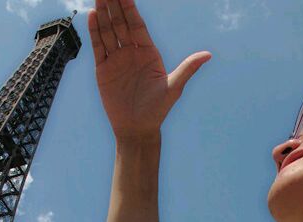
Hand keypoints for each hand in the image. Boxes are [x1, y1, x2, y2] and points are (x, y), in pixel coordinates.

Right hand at [88, 0, 210, 139]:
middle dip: (115, 5)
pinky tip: (93, 16)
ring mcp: (117, 60)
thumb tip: (208, 55)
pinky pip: (99, 47)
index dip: (131, 8)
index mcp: (148, 52)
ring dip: (104, 13)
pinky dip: (95, 32)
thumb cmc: (157, 111)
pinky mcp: (104, 70)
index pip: (138, 25)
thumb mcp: (173, 88)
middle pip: (122, 23)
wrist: (137, 129)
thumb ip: (187, 69)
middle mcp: (132, 52)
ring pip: (109, 31)